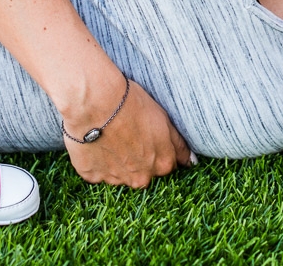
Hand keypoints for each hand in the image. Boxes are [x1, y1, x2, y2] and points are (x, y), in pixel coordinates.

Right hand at [62, 79, 192, 187]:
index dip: (158, 150)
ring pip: (120, 173)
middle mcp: (141, 178)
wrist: (95, 102)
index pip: (167, 165)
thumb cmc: (131, 104)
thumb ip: (177, 144)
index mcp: (162, 164)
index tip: (148, 138)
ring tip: (109, 137)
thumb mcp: (163, 118)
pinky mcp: (91, 176)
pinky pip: (97, 172)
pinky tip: (95, 142)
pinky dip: (97, 161)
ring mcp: (116, 179)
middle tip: (128, 136)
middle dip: (138, 159)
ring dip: (117, 161)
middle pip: (143, 173)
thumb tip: (190, 162)